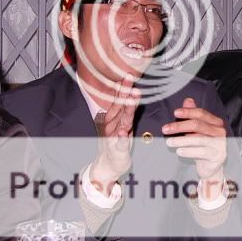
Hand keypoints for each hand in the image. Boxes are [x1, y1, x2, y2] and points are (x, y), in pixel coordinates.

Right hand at [89, 76, 138, 194]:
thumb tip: (128, 92)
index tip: (127, 76)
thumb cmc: (116, 143)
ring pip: (122, 121)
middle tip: (129, 79)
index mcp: (114, 118)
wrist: (107, 164)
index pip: (119, 101)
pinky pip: (120, 143)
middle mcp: (113, 125)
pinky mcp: (118, 149)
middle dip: (125, 92)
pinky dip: (121, 137)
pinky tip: (123, 132)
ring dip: (127, 108)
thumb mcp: (120, 125)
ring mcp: (114, 137)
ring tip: (133, 96)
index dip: (123, 89)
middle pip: (120, 106)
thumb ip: (124, 110)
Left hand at [163, 98, 226, 198]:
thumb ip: (193, 116)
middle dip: (180, 126)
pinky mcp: (217, 156)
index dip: (188, 112)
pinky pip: (201, 152)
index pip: (201, 114)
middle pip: (198, 125)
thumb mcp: (197, 131)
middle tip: (166, 129)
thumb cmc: (203, 147)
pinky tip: (179, 151)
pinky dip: (188, 151)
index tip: (175, 113)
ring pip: (198, 139)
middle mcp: (220, 132)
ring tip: (169, 142)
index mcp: (216, 123)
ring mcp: (220, 144)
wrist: (211, 167)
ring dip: (181, 140)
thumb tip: (188, 100)